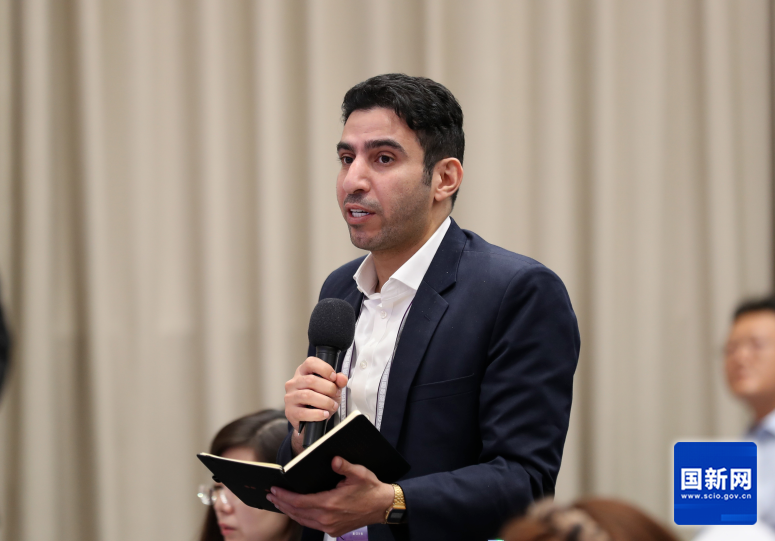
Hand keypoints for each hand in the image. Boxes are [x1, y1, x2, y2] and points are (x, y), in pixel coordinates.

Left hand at [267, 457, 394, 536]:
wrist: (383, 506)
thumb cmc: (371, 489)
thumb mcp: (359, 473)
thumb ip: (344, 466)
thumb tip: (333, 460)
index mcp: (330, 504)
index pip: (300, 501)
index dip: (285, 496)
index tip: (275, 490)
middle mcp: (327, 518)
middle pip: (297, 512)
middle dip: (282, 503)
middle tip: (271, 495)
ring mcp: (330, 526)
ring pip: (303, 520)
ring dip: (289, 511)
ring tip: (279, 503)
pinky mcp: (333, 530)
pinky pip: (311, 525)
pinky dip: (301, 517)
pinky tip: (297, 511)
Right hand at [285, 357, 348, 454]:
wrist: (312, 420)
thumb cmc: (320, 399)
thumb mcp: (332, 388)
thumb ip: (338, 381)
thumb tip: (342, 378)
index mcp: (303, 372)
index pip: (310, 362)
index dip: (324, 369)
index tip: (334, 377)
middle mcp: (293, 382)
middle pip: (311, 380)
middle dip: (328, 388)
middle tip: (336, 394)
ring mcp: (290, 397)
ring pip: (308, 396)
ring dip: (325, 401)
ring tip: (332, 405)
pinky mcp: (290, 412)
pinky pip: (304, 412)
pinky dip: (317, 414)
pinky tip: (324, 414)